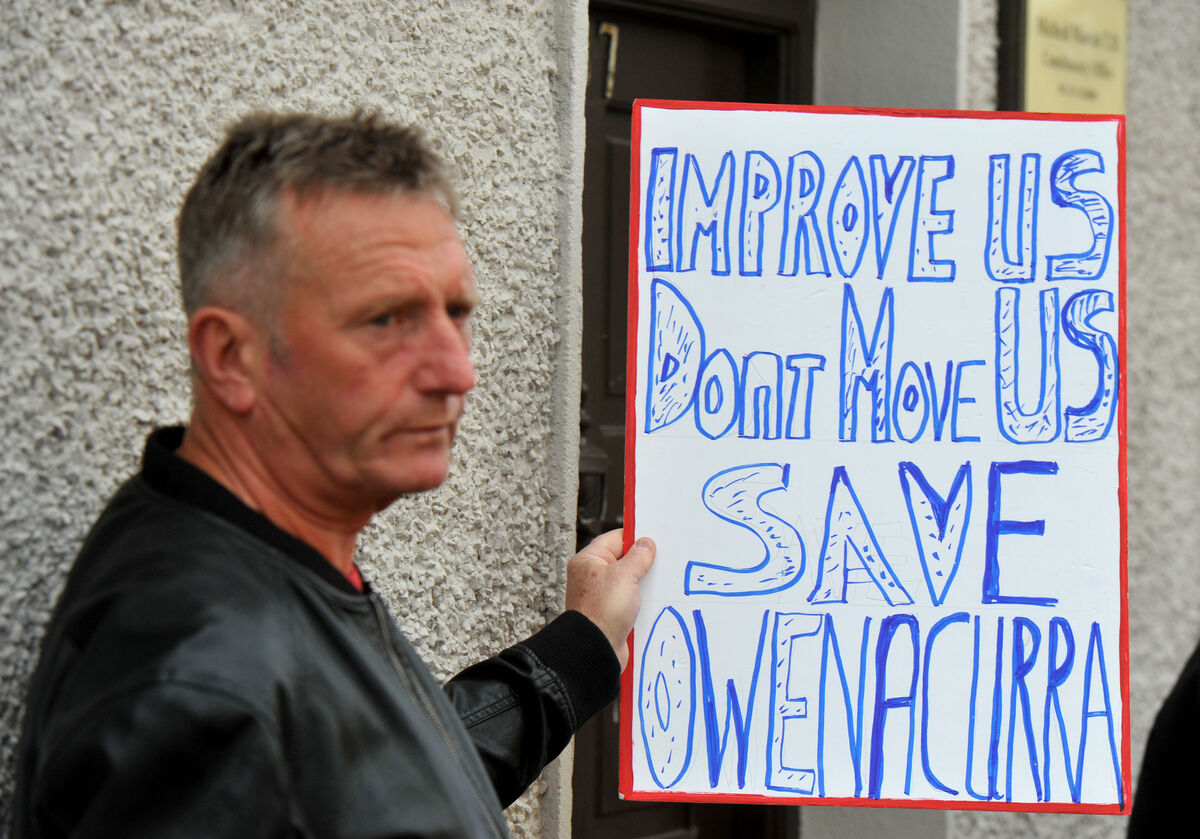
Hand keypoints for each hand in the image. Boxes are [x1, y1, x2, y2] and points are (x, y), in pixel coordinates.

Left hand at [565, 530, 655, 671]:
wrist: (596, 649)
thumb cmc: (602, 610)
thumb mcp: (624, 575)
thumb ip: (637, 557)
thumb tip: (646, 544)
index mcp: (589, 561)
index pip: (615, 539)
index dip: (635, 538)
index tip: (655, 539)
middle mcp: (594, 577)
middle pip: (624, 561)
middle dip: (643, 562)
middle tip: (663, 561)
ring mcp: (603, 596)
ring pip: (630, 582)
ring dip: (645, 583)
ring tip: (662, 582)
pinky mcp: (613, 614)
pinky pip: (632, 601)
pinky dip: (643, 600)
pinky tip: (656, 600)